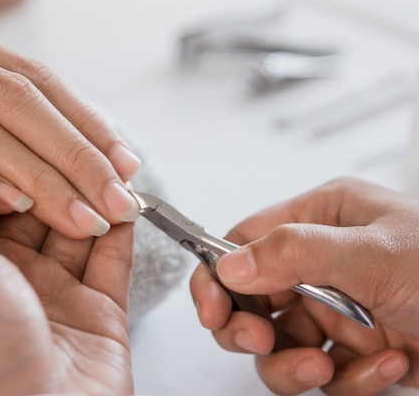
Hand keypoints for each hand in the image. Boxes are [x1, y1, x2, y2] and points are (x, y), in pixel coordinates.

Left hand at [0, 159, 133, 395]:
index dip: (10, 165)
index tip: (30, 131)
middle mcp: (8, 280)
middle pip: (37, 211)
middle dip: (59, 179)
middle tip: (82, 144)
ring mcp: (55, 298)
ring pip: (79, 232)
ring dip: (94, 199)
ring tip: (112, 166)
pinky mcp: (98, 316)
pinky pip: (113, 263)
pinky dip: (123, 230)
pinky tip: (129, 200)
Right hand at [190, 177, 418, 395]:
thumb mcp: (374, 252)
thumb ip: (294, 253)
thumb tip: (228, 266)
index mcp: (322, 218)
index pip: (243, 243)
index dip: (217, 276)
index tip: (210, 310)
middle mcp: (322, 263)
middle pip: (249, 300)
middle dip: (249, 328)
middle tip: (258, 341)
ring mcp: (336, 310)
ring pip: (277, 347)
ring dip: (295, 365)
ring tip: (326, 366)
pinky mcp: (353, 352)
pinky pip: (322, 376)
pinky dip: (349, 382)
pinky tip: (386, 368)